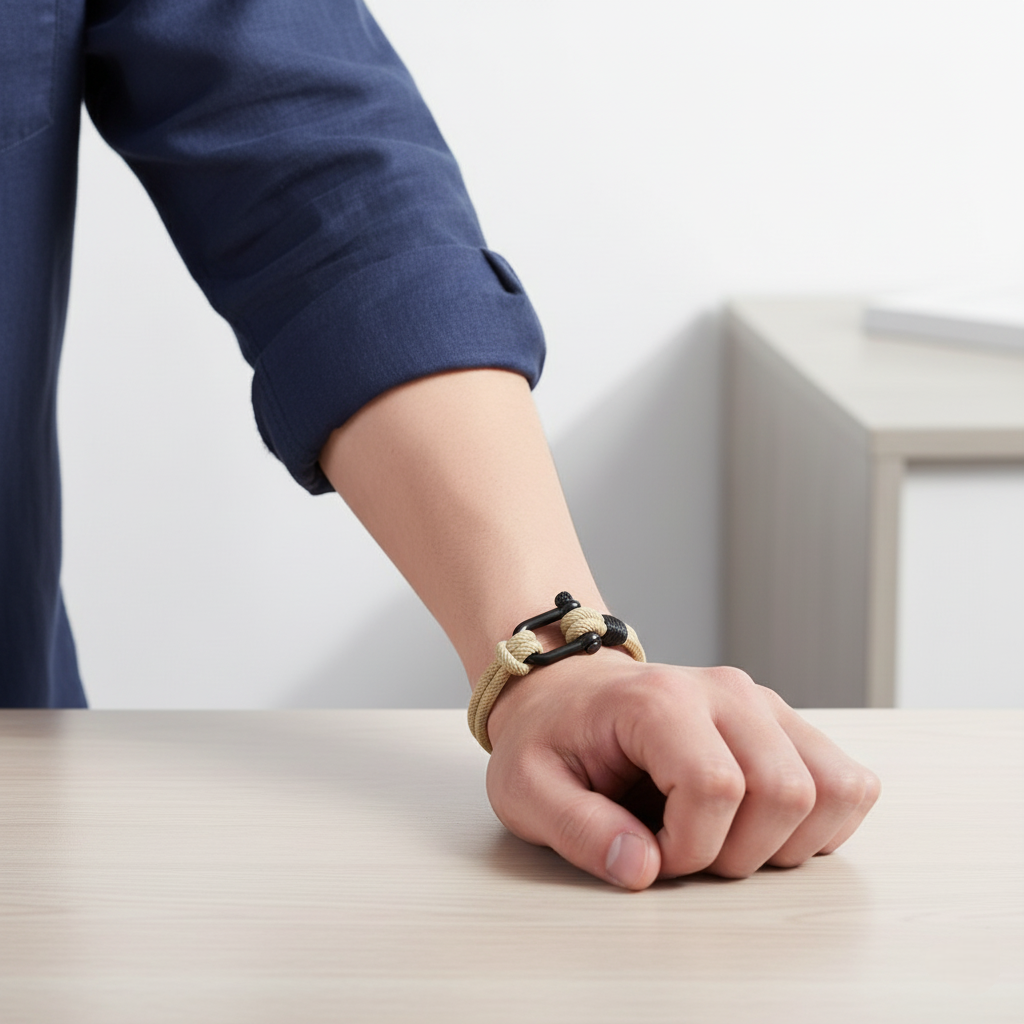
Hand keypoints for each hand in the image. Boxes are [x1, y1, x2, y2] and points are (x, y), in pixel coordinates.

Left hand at [485, 652, 879, 889]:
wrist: (568, 691)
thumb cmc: (550, 738)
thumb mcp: (526, 787)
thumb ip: (577, 829)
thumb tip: (642, 869)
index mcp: (658, 701)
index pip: (716, 788)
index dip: (689, 847)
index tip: (648, 853)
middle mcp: (725, 692)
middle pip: (787, 791)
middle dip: (741, 853)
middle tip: (686, 850)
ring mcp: (762, 704)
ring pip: (833, 787)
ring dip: (789, 842)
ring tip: (726, 839)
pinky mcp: (784, 723)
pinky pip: (848, 782)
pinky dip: (820, 823)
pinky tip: (760, 828)